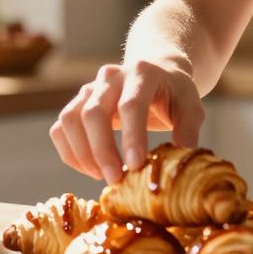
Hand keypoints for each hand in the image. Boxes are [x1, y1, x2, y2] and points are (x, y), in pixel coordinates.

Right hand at [49, 60, 203, 183]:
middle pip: (93, 113)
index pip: (131, 105)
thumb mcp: (191, 108)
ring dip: (83, 154)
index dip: (131, 137)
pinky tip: (92, 170)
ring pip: (70, 120)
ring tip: (103, 177)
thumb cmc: (175, 94)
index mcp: (142, 73)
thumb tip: (178, 165)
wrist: (157, 73)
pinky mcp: (77, 102)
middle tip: (115, 180)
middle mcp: (111, 76)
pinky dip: (71, 153)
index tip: (135, 167)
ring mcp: (90, 88)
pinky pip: (61, 129)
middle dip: (102, 151)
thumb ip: (188, 132)